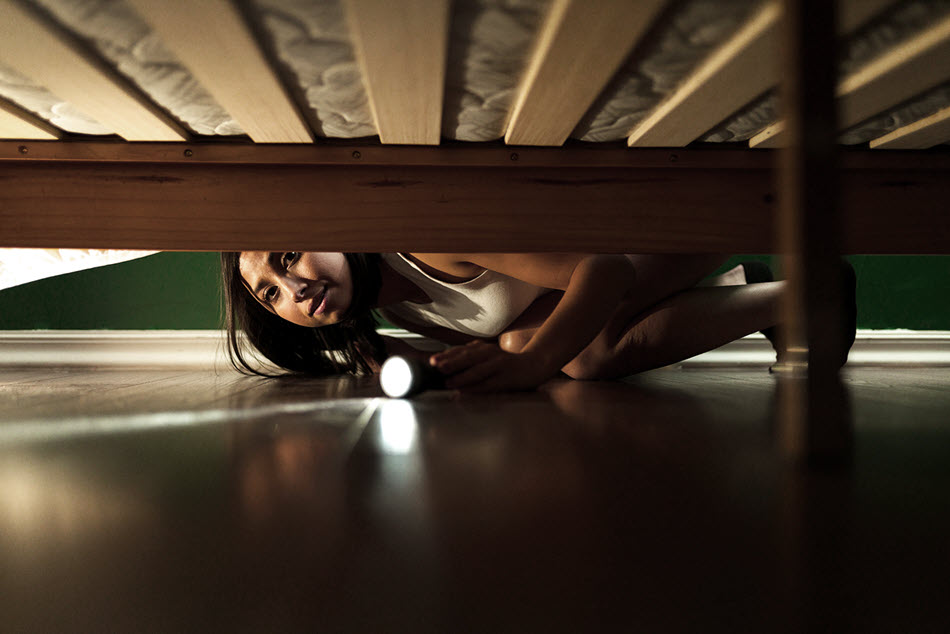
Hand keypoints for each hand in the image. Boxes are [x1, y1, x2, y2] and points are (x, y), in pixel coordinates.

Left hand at [429, 341, 557, 392]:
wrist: (534, 365)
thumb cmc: (505, 363)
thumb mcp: (487, 354)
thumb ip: (470, 355)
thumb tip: (446, 360)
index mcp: (483, 348)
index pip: (461, 351)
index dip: (445, 355)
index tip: (431, 361)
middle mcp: (490, 354)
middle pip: (468, 358)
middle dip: (451, 362)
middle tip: (436, 367)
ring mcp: (499, 366)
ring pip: (478, 371)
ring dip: (462, 376)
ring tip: (448, 382)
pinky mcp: (506, 379)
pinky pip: (488, 385)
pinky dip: (476, 388)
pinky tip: (466, 392)